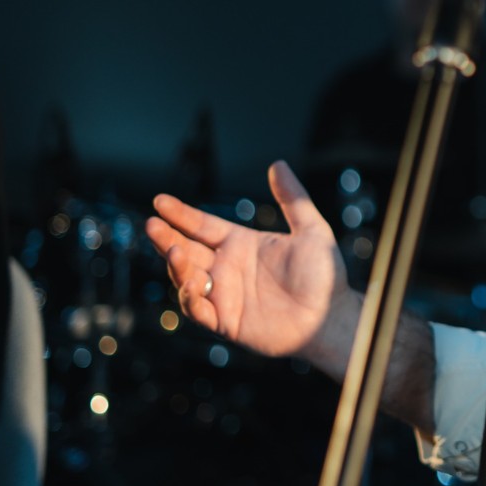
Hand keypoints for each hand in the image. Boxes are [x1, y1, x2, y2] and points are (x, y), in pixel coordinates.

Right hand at [147, 160, 350, 358]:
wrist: (333, 318)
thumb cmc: (325, 276)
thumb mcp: (312, 230)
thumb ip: (293, 198)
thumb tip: (278, 164)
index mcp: (241, 244)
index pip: (203, 226)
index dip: (181, 214)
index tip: (160, 201)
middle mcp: (227, 268)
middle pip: (186, 249)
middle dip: (166, 238)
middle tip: (152, 224)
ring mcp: (224, 295)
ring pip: (186, 278)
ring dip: (176, 265)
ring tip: (175, 250)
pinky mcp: (226, 322)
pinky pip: (198, 310)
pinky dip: (189, 298)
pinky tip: (191, 284)